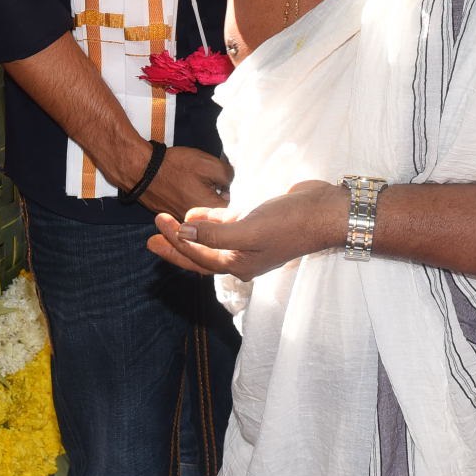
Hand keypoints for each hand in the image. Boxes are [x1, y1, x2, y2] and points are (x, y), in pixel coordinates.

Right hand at [127, 145, 233, 219]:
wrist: (141, 170)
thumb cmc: (175, 166)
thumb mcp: (209, 164)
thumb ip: (229, 176)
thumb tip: (236, 183)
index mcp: (212, 211)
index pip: (238, 214)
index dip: (242, 200)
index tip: (243, 190)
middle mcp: (200, 224)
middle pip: (223, 220)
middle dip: (228, 205)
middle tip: (226, 187)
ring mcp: (186, 224)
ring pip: (207, 220)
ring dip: (212, 207)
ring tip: (210, 188)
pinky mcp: (175, 219)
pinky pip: (192, 218)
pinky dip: (197, 208)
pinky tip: (196, 191)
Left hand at [146, 179, 345, 281]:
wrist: (324, 211)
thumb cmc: (288, 223)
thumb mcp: (247, 231)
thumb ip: (213, 233)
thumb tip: (182, 231)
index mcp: (239, 265)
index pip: (197, 258)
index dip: (174, 243)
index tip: (157, 223)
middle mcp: (242, 257)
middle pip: (200, 254)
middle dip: (176, 245)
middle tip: (152, 237)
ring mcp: (250, 241)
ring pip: (212, 239)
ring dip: (192, 231)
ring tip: (171, 222)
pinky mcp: (258, 223)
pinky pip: (227, 225)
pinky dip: (211, 219)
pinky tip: (199, 212)